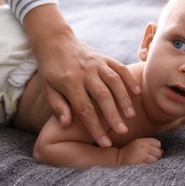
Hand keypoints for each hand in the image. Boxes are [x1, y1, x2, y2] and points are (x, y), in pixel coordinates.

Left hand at [23, 4, 140, 147]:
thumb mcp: (47, 89)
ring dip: (124, 99)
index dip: (95, 128)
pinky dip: (130, 80)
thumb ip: (57, 106)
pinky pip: (120, 68)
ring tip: (131, 116)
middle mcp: (85, 72)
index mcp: (69, 83)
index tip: (104, 143)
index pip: (84, 110)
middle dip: (113, 116)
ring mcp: (97, 63)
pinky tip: (137, 93)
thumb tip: (66, 125)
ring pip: (114, 82)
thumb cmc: (51, 70)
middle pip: (102, 97)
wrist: (55, 42)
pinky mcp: (105, 57)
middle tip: (122, 132)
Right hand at [117, 138, 163, 165]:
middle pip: (158, 152)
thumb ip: (150, 146)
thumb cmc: (130, 153)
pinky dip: (149, 168)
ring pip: (156, 160)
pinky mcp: (140, 164)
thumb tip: (163, 152)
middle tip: (147, 159)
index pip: (157, 143)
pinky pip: (151, 166)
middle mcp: (142, 147)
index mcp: (141, 141)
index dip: (156, 148)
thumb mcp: (138, 145)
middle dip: (155, 156)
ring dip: (152, 163)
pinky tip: (143, 167)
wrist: (118, 160)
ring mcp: (141, 155)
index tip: (150, 152)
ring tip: (145, 163)